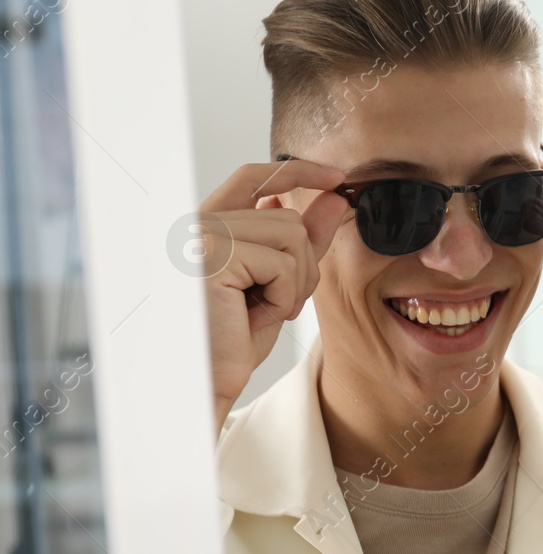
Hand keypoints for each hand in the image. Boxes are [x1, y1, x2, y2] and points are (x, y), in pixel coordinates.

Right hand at [199, 160, 346, 433]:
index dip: (297, 171)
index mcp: (205, 223)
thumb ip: (304, 240)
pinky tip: (253, 316)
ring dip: (292, 284)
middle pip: (287, 217)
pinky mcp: (211, 256)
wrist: (205, 382)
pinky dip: (283, 297)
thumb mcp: (279, 283)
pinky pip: (282, 264)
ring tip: (258, 310)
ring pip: (291, 236)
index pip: (253, 177)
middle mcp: (194, 221)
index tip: (336, 179)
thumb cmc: (232, 339)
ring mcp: (199, 235)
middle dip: (301, 266)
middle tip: (275, 304)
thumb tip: (334, 199)